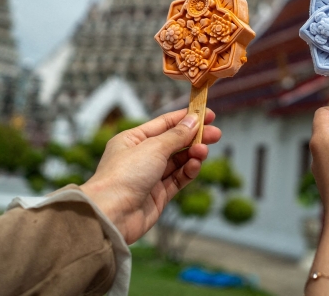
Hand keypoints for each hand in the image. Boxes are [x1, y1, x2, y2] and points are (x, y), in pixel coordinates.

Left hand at [80, 108, 220, 243]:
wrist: (112, 215)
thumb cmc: (124, 176)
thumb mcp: (153, 147)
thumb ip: (177, 135)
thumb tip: (193, 121)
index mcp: (132, 140)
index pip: (164, 124)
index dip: (186, 118)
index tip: (207, 114)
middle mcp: (140, 157)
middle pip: (174, 143)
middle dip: (195, 137)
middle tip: (216, 134)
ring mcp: (149, 177)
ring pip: (178, 162)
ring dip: (193, 155)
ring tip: (204, 151)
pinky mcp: (157, 196)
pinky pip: (177, 180)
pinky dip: (188, 172)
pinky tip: (196, 165)